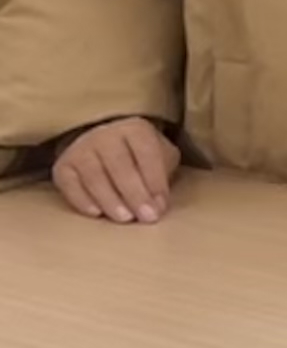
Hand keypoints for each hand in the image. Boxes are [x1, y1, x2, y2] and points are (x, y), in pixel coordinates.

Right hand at [51, 115, 175, 224]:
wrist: (101, 145)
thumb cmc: (138, 156)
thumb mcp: (160, 156)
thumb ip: (164, 175)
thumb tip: (159, 205)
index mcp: (135, 129)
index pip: (147, 154)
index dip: (155, 182)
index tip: (160, 207)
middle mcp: (105, 135)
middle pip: (120, 167)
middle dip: (135, 194)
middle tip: (145, 217)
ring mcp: (81, 149)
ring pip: (95, 177)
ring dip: (111, 200)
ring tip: (124, 218)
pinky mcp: (63, 166)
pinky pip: (70, 185)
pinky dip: (82, 201)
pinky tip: (96, 213)